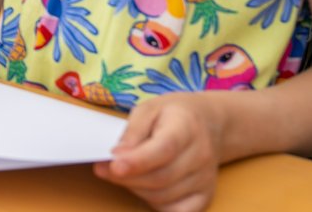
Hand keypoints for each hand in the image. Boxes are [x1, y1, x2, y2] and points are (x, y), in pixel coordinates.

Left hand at [93, 94, 220, 211]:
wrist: (209, 124)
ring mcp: (205, 179)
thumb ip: (132, 131)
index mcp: (187, 127)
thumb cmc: (173, 115)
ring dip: (136, 189)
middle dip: (127, 177)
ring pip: (163, 196)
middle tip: (103, 169)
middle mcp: (201, 155)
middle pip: (161, 177)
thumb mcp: (149, 108)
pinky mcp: (205, 196)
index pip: (164, 149)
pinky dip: (155, 204)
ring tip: (123, 174)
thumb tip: (118, 156)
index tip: (114, 165)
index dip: (138, 161)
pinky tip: (144, 188)